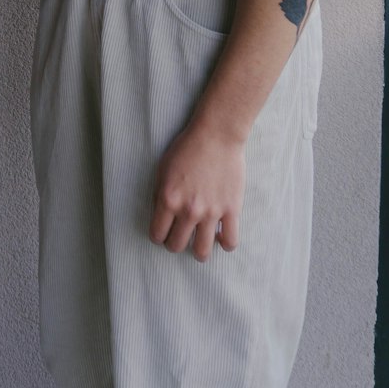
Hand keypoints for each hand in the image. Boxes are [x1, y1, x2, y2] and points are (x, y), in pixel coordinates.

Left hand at [149, 119, 245, 261]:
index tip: (162, 233)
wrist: (217, 135)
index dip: (158, 236)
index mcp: (168, 199)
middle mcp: (188, 211)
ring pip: (202, 252)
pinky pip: (230, 242)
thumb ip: (160, 194)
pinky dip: (225, 244)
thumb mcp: (163, 169)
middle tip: (179, 236)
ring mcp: (211, 213)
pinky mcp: (231, 211)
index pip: (157, 235)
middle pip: (177, 246)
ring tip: (199, 244)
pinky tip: (221, 236)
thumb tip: (160, 216)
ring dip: (198, 252)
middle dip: (175, 244)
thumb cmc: (187, 148)